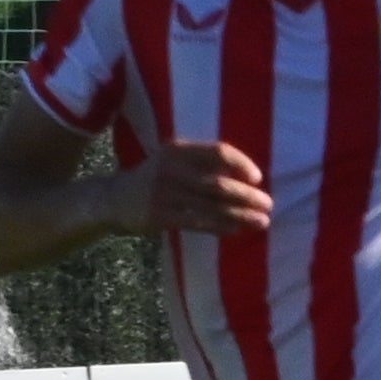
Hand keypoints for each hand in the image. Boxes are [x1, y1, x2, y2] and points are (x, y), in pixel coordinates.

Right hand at [145, 141, 272, 238]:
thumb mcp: (173, 161)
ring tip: (262, 221)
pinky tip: (237, 229)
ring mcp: (164, 193)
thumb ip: (203, 163)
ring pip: (212, 205)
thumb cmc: (156, 178)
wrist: (112, 198)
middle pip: (218, 182)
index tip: (258, 178)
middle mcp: (170, 168)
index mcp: (177, 150)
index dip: (242, 164)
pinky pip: (198, 222)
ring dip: (241, 214)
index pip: (217, 151)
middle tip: (268, 204)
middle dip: (247, 195)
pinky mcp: (160, 215)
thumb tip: (248, 177)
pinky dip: (221, 226)